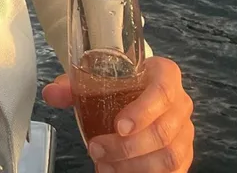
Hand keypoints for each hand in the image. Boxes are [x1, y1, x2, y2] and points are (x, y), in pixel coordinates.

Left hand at [43, 56, 193, 171]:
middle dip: (126, 148)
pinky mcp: (183, 154)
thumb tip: (51, 94)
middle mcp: (181, 102)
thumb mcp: (97, 76)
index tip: (118, 127)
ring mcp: (185, 131)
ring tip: (103, 164)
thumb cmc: (120, 82)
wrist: (137, 88)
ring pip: (168, 156)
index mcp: (165, 74)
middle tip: (96, 149)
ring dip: (133, 166)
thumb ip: (73, 85)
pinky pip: (173, 172)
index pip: (162, 92)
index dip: (142, 112)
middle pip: (162, 131)